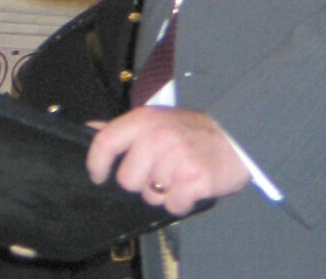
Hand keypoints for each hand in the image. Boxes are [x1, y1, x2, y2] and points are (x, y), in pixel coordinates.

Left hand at [85, 107, 248, 217]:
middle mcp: (157, 137)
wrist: (236, 136)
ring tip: (178, 175)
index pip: (105, 142)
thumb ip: (121, 129)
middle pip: (127, 179)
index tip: (98, 176)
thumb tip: (88, 129)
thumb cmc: (191, 130)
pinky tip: (190, 186)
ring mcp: (177, 158)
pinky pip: (173, 205)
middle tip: (159, 171)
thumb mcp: (154, 120)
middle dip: (140, 182)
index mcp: (143, 120)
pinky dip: (181, 202)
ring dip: (162, 192)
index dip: (96, 163)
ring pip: (150, 195)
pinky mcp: (196, 179)